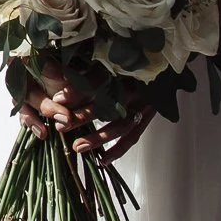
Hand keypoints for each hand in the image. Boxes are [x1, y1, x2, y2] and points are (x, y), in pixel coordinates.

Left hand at [17, 59, 154, 161]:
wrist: (163, 67)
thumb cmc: (131, 62)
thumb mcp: (111, 59)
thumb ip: (89, 69)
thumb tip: (59, 77)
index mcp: (124, 70)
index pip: (99, 80)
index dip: (78, 90)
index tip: (58, 98)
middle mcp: (136, 87)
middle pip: (107, 105)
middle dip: (82, 116)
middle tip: (61, 125)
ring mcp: (144, 104)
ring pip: (120, 124)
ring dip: (98, 138)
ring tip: (77, 146)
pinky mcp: (148, 117)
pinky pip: (133, 137)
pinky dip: (118, 150)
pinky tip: (102, 161)